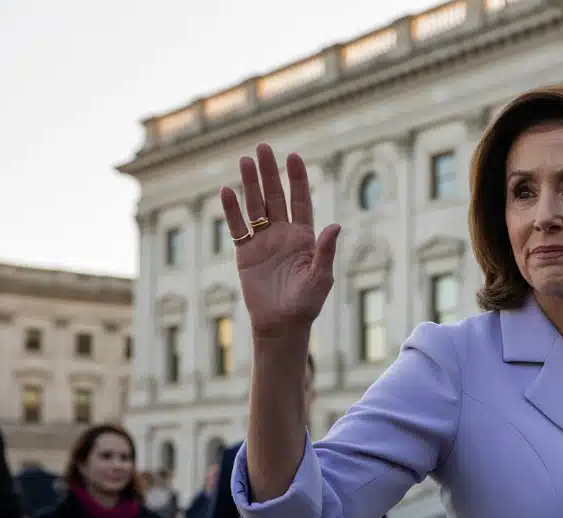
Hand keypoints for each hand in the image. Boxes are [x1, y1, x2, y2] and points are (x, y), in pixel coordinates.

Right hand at [222, 143, 341, 338]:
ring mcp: (263, 242)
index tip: (293, 156)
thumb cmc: (306, 304)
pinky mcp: (245, 254)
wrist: (281, 325)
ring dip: (250, 184)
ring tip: (244, 160)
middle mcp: (283, 235)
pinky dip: (231, 211)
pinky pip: (237, 228)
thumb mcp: (320, 278)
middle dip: (270, 172)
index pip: (301, 201)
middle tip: (262, 147)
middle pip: (275, 197)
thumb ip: (325, 251)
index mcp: (304, 237)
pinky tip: (226, 191)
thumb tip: (335, 226)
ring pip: (255, 207)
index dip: (297, 179)